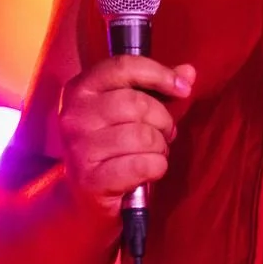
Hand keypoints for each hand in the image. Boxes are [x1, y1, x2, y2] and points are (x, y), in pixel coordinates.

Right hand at [54, 55, 195, 220]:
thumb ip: (155, 88)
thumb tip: (188, 71)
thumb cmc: (111, 146)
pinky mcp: (91, 178)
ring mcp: (79, 147)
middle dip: (163, 121)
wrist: (82, 196)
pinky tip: (147, 171)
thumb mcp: (126, 112)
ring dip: (160, 148)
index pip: (122, 67)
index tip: (181, 89)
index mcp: (80, 89)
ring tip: (151, 154)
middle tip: (162, 134)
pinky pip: (144, 164)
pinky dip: (156, 168)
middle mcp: (74, 115)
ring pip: (144, 136)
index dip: (158, 74)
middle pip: (138, 104)